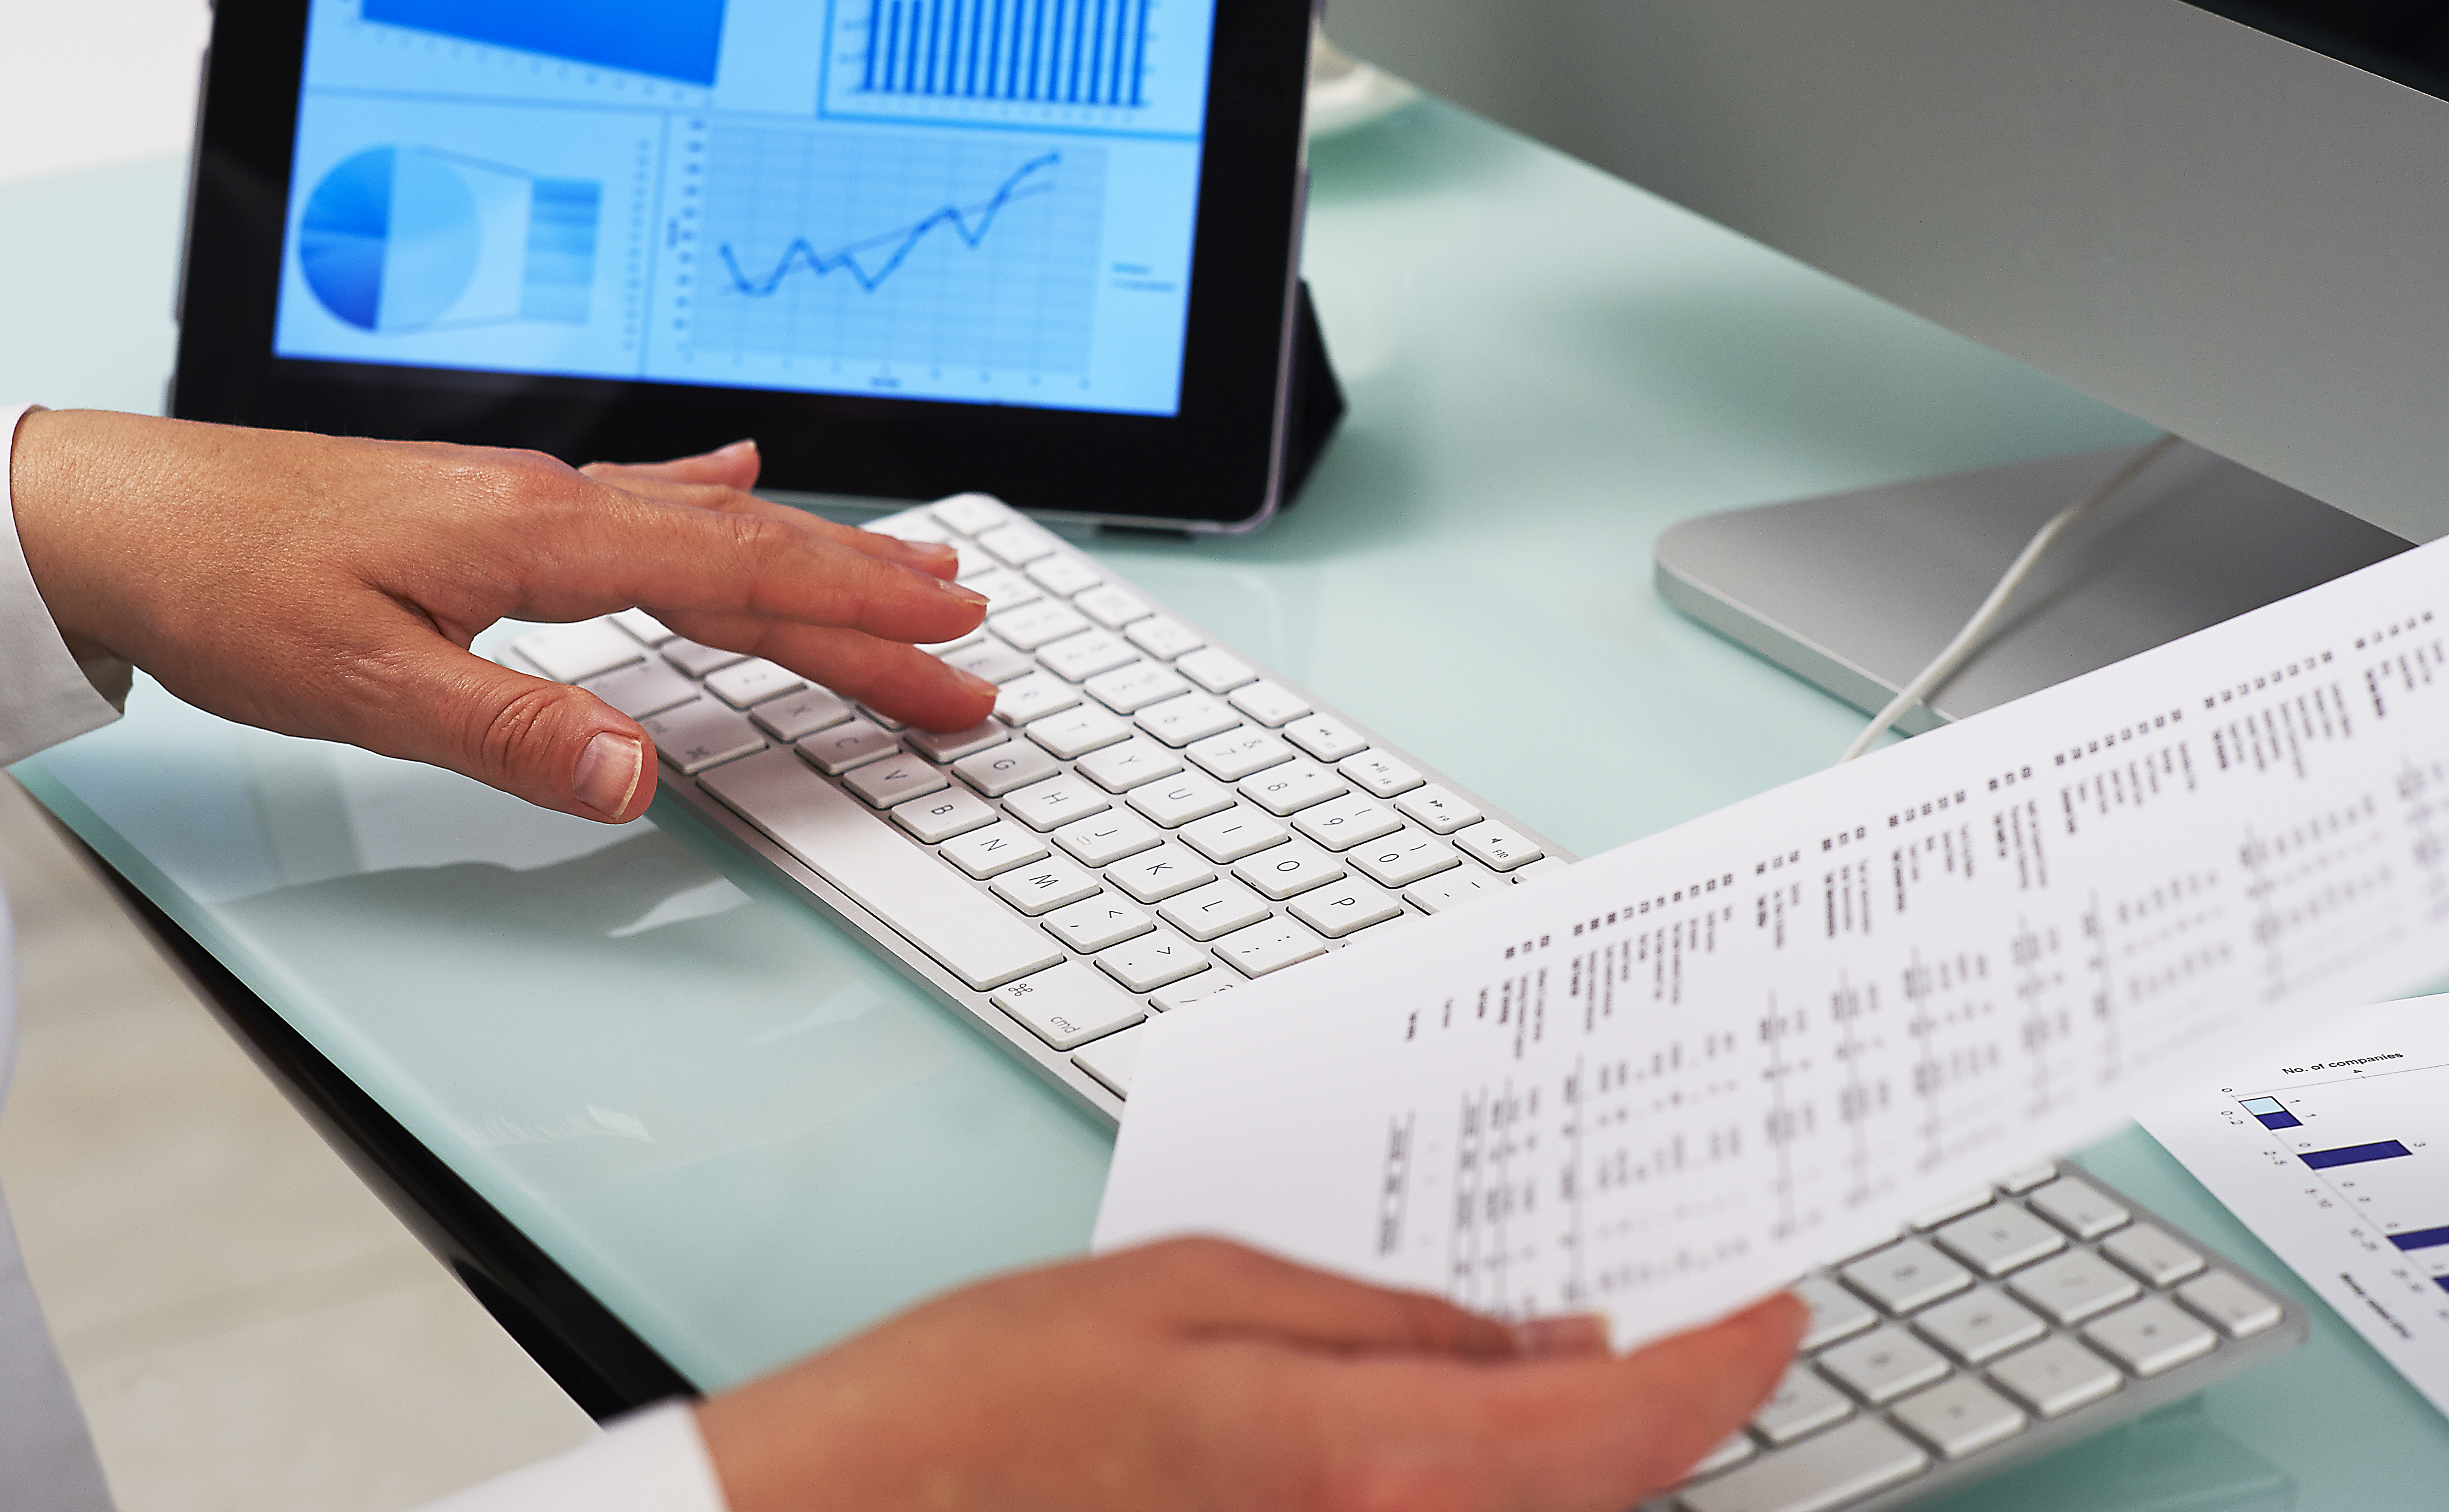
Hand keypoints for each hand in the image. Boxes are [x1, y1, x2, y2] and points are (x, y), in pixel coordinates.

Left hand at [8, 410, 996, 821]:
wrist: (118, 512)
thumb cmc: (227, 590)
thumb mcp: (363, 687)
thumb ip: (513, 730)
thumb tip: (640, 775)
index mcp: (540, 539)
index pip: (735, 576)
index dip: (853, 611)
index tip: (948, 636)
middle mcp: (553, 504)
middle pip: (749, 555)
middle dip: (869, 607)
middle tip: (969, 649)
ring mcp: (527, 500)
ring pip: (708, 529)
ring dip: (812, 561)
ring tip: (904, 579)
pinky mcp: (493, 510)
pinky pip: (639, 500)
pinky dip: (710, 498)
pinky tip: (741, 476)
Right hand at [695, 1238, 1804, 1511]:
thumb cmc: (999, 1404)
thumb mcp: (1198, 1288)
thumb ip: (1386, 1320)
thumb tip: (1531, 1332)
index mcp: (1369, 1458)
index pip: (1624, 1418)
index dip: (1730, 1358)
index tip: (1780, 1303)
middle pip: (1609, 1491)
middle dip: (1679, 1404)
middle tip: (1704, 1308)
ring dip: (1600, 1452)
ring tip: (1602, 1351)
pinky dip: (1509, 1484)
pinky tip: (1481, 1418)